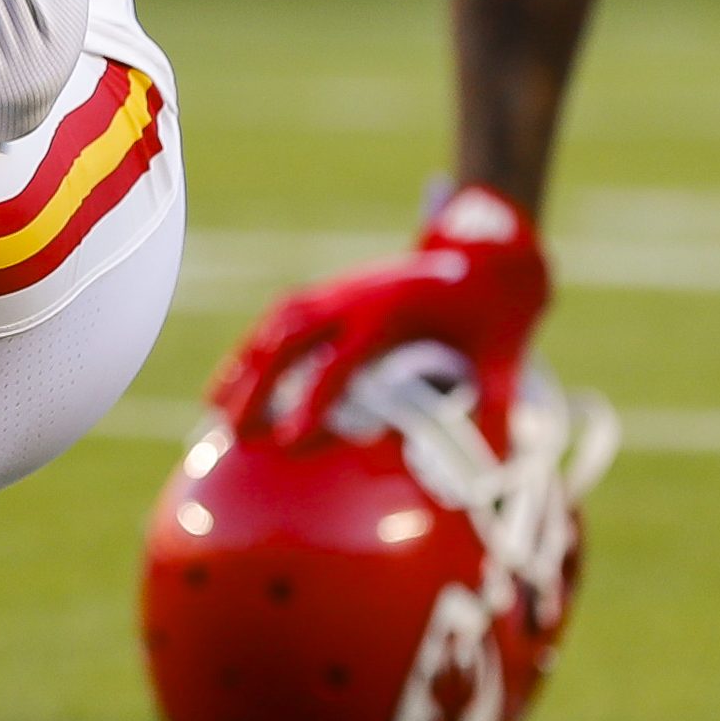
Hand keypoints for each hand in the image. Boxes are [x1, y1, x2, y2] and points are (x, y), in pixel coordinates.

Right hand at [207, 184, 553, 440]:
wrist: (486, 256)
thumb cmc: (493, 312)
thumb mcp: (505, 354)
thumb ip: (498, 404)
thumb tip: (495, 464)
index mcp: (392, 311)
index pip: (341, 363)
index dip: (313, 403)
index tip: (287, 443)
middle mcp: (354, 296)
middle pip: (290, 338)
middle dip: (258, 384)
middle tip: (234, 432)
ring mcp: (337, 291)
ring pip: (275, 325)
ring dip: (243, 366)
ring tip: (214, 412)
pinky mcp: (329, 294)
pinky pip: (279, 320)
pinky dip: (251, 351)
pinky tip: (228, 386)